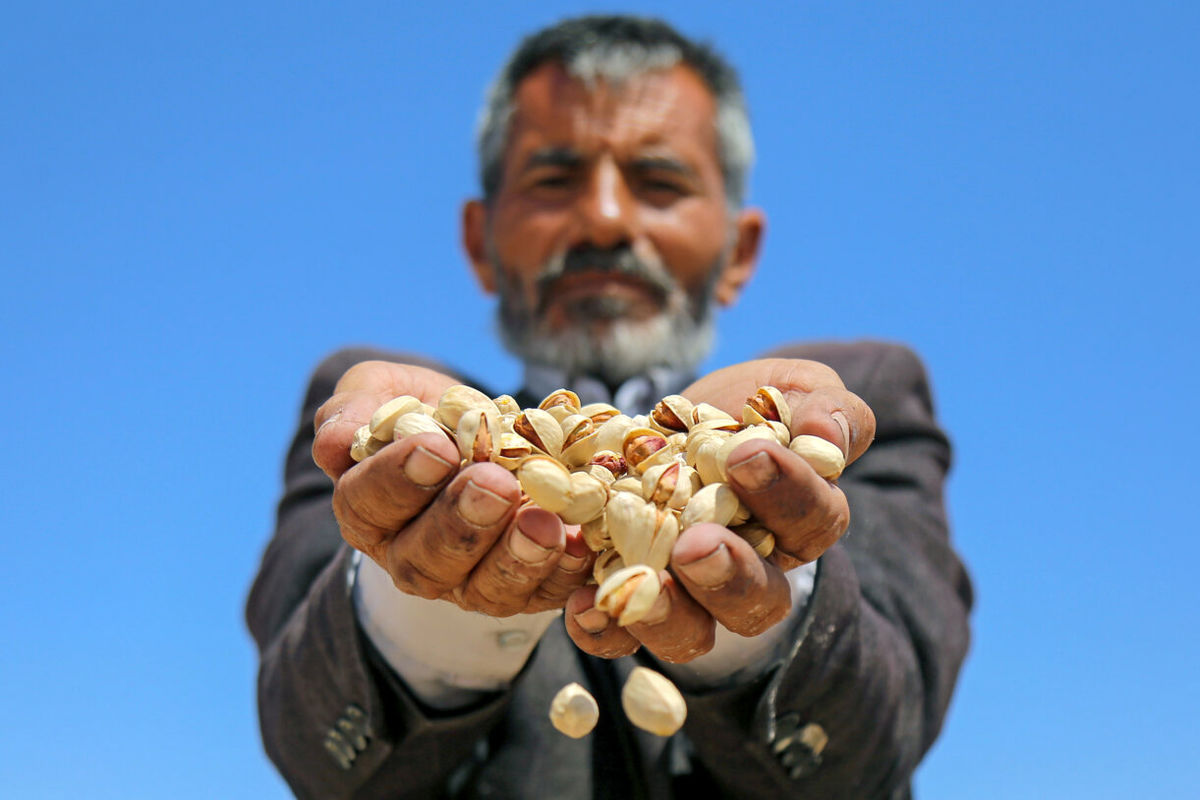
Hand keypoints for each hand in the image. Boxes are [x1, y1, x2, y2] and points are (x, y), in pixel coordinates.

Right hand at [311, 360, 593, 615]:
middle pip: (427, 559)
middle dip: (462, 522)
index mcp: (369, 511)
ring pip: (487, 589)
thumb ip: (355, 409)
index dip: (399, 479)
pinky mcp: (527, 590)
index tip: (438, 447)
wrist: (485, 436)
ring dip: (517, 558)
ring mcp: (471, 582)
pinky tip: (584, 543)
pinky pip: (546, 595)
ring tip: (543, 523)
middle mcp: (413, 558)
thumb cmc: (425, 412)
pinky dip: (567, 575)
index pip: (368, 503)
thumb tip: (332, 443)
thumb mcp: (384, 392)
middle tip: (494, 484)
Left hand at [565, 358, 874, 662]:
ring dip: (665, 616)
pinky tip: (580, 603)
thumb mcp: (794, 389)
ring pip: (692, 632)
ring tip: (638, 585)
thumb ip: (826, 409)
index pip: (812, 519)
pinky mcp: (631, 598)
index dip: (786, 492)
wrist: (673, 423)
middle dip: (727, 576)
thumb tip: (826, 435)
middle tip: (696, 545)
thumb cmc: (747, 407)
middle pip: (757, 599)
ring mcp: (689, 594)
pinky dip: (601, 629)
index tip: (747, 454)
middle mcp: (750, 572)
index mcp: (799, 521)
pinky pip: (620, 636)